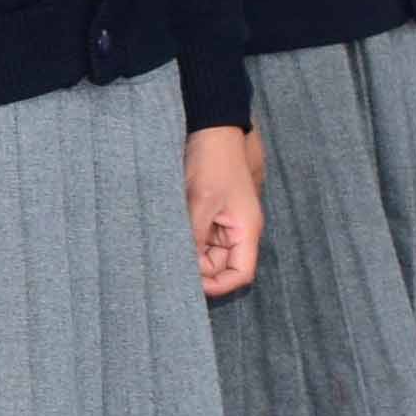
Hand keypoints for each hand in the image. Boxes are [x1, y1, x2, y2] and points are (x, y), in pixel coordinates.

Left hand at [182, 123, 263, 298]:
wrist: (213, 128)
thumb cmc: (214, 162)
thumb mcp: (201, 201)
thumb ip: (194, 236)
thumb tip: (184, 266)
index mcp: (246, 230)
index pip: (241, 273)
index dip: (220, 285)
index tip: (192, 286)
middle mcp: (239, 230)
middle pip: (221, 266)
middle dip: (198, 268)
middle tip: (171, 263)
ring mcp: (225, 221)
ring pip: (208, 252)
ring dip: (190, 252)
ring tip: (168, 245)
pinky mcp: (211, 212)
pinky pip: (200, 236)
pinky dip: (187, 239)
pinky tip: (170, 234)